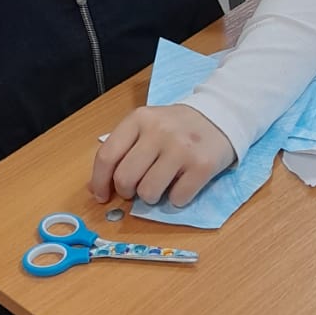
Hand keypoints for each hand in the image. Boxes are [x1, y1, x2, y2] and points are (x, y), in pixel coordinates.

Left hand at [89, 104, 234, 207]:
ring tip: (161, 185)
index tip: (102, 195)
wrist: (219, 116)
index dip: (99, 182)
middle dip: (126, 192)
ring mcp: (181, 148)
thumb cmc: (176, 126)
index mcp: (139, 119)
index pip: (107, 156)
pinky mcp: (202, 165)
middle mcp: (158, 131)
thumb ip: (122, 149)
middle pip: (125, 178)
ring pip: (149, 192)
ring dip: (151, 197)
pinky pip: (177, 199)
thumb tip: (96, 187)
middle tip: (136, 190)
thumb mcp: (146, 125)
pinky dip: (176, 199)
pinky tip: (182, 184)